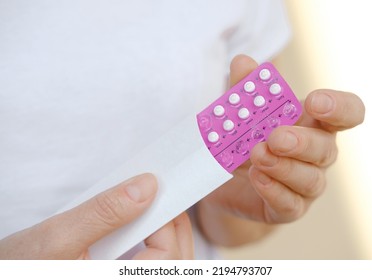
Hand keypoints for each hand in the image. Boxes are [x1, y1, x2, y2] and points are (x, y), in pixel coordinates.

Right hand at [0, 173, 192, 258]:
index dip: (168, 224)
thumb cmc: (18, 268)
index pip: (167, 259)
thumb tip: (146, 186)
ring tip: (151, 207)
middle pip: (176, 261)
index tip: (158, 192)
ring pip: (168, 264)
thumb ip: (104, 213)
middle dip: (173, 225)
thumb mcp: (57, 238)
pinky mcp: (121, 275)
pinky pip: (152, 264)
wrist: (6, 276)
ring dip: (167, 233)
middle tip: (159, 195)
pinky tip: (141, 226)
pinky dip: (155, 242)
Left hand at [196, 55, 364, 244]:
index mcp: (313, 125)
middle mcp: (316, 155)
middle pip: (326, 148)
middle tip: (276, 136)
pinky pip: (290, 204)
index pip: (346, 113)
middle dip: (302, 141)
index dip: (339, 107)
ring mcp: (305, 184)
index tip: (315, 101)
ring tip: (258, 155)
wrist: (227, 183)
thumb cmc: (245, 141)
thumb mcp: (241, 114)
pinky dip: (274, 190)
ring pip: (310, 179)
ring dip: (284, 167)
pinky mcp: (288, 208)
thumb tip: (243, 61)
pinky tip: (257, 178)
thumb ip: (244, 90)